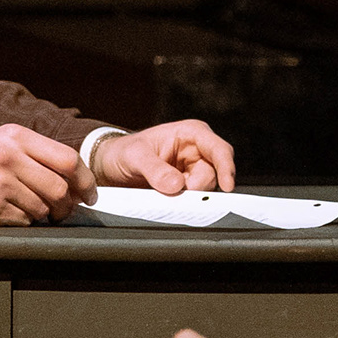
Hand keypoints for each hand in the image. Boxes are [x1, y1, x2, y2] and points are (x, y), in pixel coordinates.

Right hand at [0, 124, 87, 226]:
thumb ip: (33, 153)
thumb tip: (75, 178)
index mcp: (14, 135)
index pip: (67, 158)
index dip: (86, 181)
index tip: (89, 194)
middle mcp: (7, 155)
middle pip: (60, 187)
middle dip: (67, 205)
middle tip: (63, 211)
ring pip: (43, 208)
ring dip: (41, 215)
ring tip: (23, 208)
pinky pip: (23, 222)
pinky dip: (21, 222)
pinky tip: (4, 213)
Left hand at [93, 119, 238, 195]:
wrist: (111, 166)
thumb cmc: (123, 152)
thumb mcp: (134, 156)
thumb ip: (154, 169)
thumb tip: (176, 186)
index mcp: (190, 133)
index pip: (218, 149)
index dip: (226, 167)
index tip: (226, 186)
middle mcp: (196, 151)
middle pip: (213, 174)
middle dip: (196, 188)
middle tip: (173, 195)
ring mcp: (192, 170)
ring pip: (204, 189)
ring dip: (188, 197)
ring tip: (163, 194)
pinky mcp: (186, 187)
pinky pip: (193, 199)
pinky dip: (183, 204)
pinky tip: (167, 200)